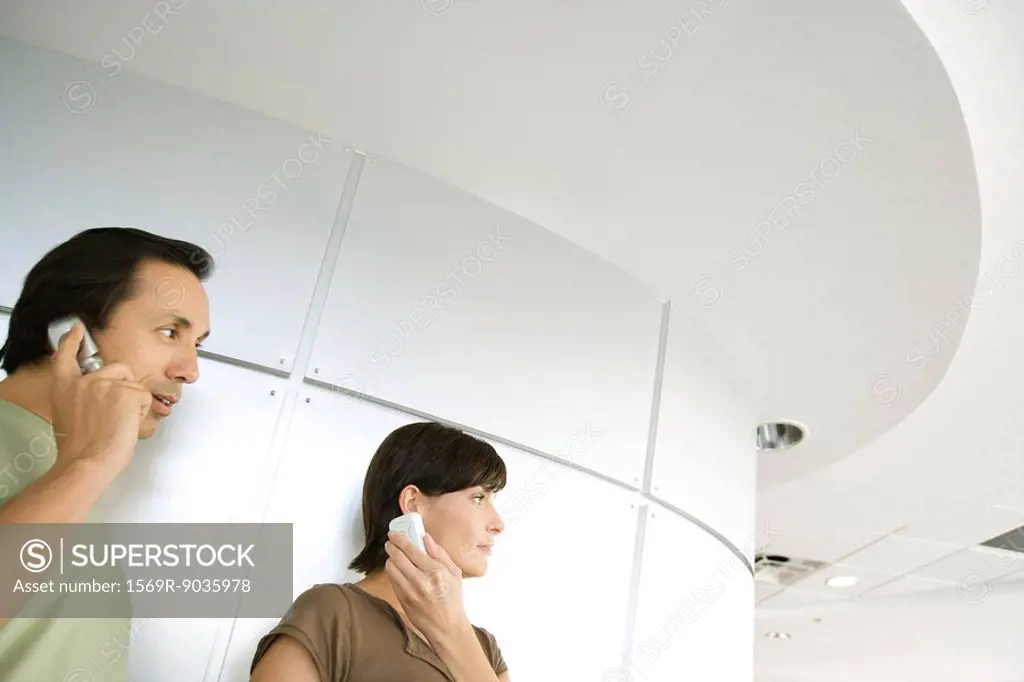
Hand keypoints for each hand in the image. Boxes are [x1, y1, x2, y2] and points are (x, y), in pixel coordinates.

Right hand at [49, 322, 152, 479]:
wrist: (87, 461)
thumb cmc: (80, 448)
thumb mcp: (68, 415)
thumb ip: (80, 398)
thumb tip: (96, 397)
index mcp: (64, 387)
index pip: (66, 355)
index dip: (72, 340)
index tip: (76, 329)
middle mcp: (83, 380)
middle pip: (117, 369)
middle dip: (124, 386)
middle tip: (116, 413)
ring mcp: (105, 383)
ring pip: (133, 383)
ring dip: (133, 400)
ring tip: (119, 421)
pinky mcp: (125, 391)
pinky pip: (143, 396)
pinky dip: (142, 410)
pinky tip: (127, 424)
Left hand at [385, 531, 470, 643]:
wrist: (446, 626)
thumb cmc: (452, 599)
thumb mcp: (454, 573)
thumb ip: (440, 554)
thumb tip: (426, 538)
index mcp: (435, 571)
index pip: (411, 549)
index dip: (400, 539)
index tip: (395, 534)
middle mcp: (420, 581)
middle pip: (397, 557)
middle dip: (391, 546)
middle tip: (391, 542)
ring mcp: (409, 591)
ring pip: (391, 568)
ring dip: (390, 558)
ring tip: (394, 556)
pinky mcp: (402, 600)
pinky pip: (392, 580)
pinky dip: (392, 572)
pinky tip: (398, 570)